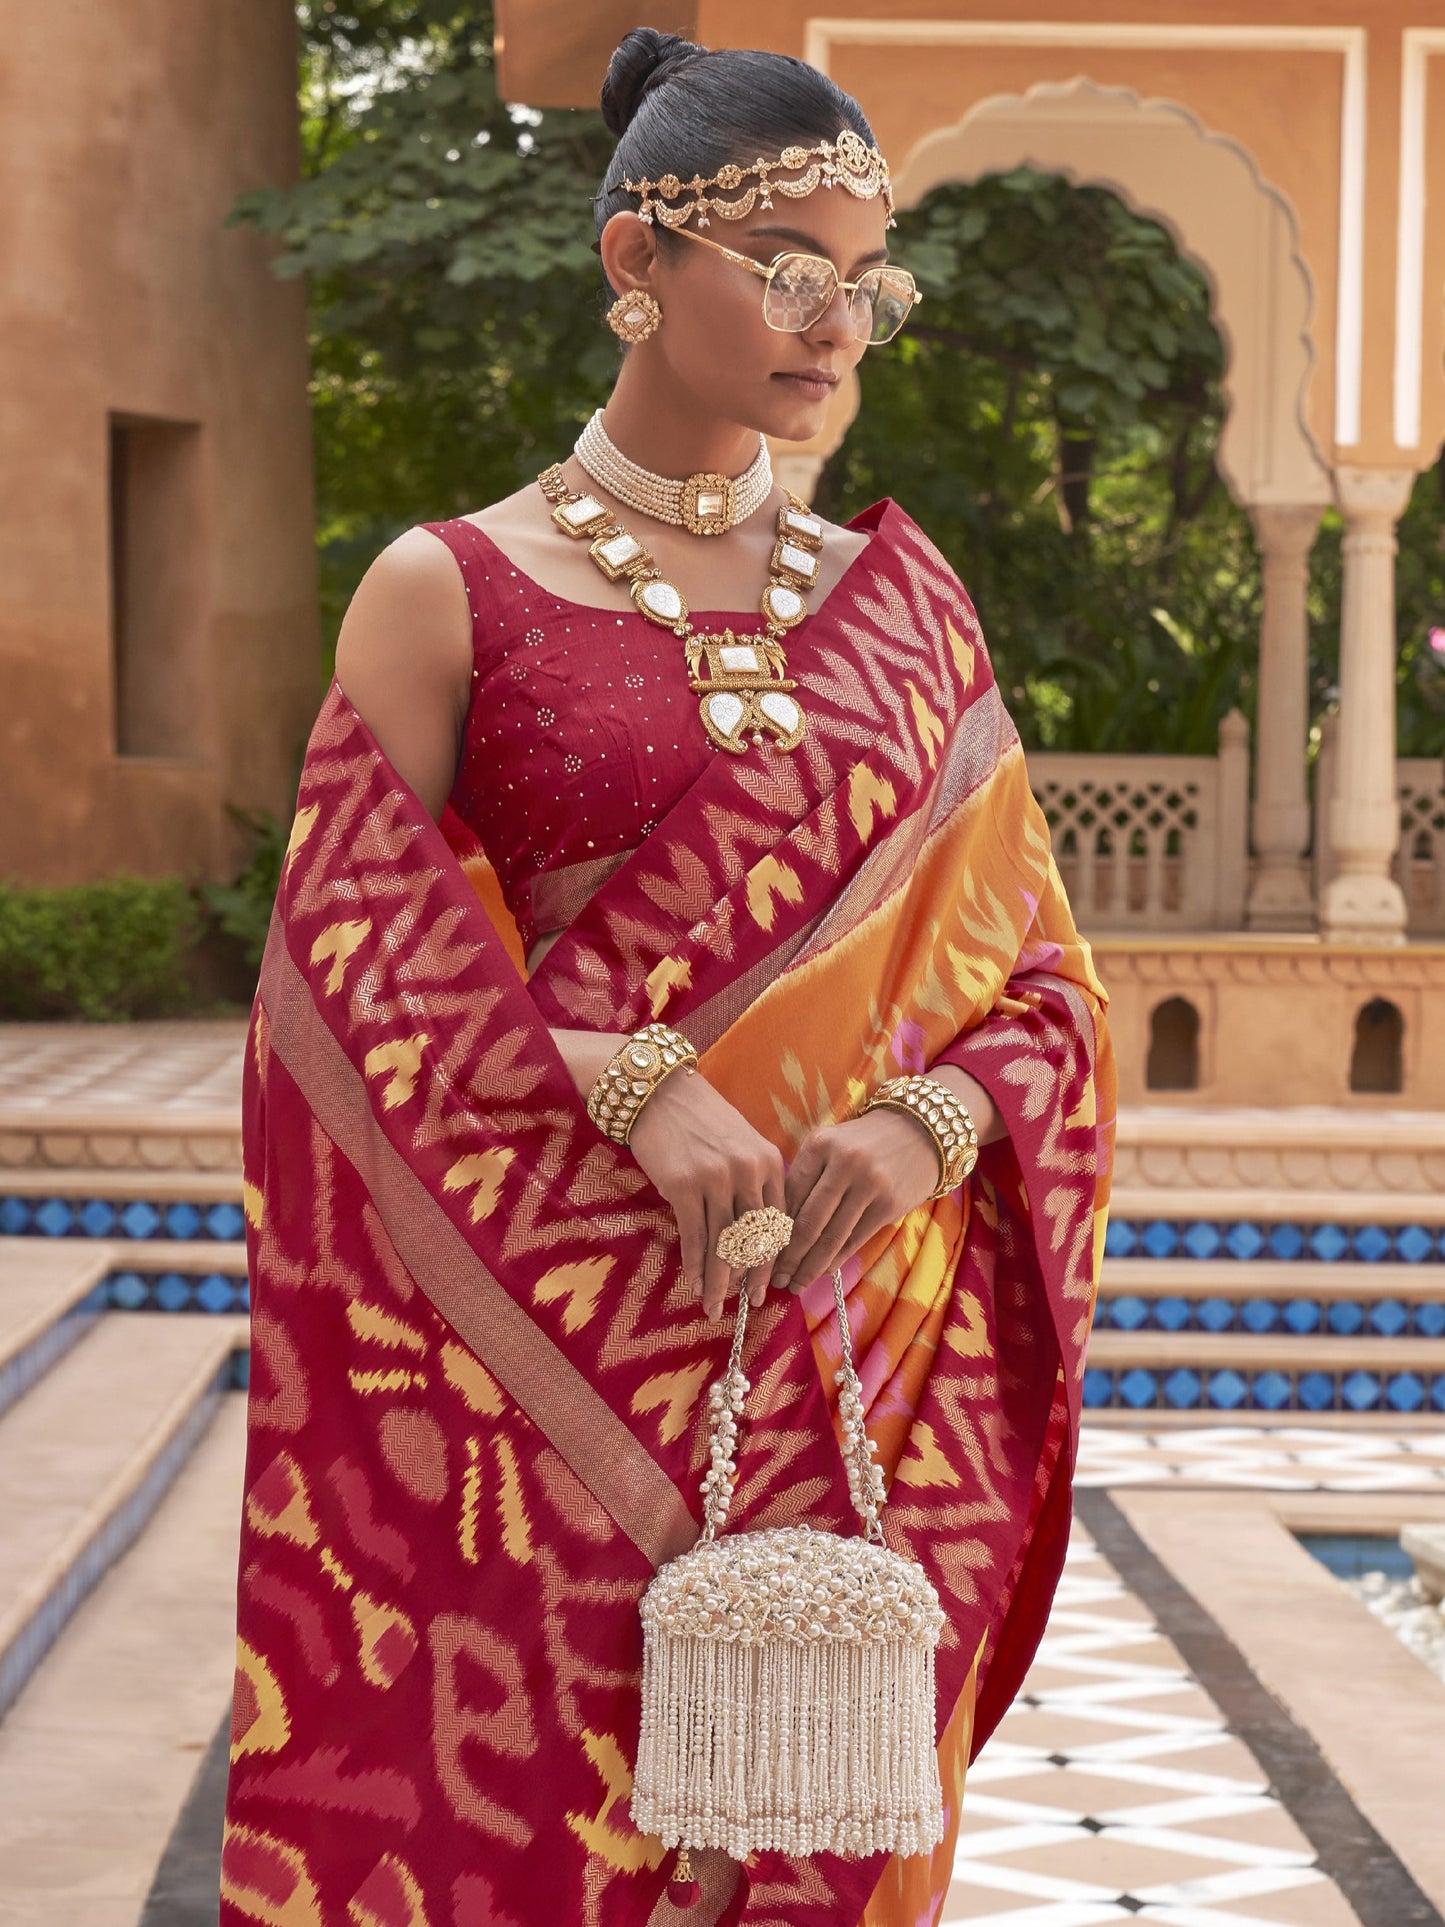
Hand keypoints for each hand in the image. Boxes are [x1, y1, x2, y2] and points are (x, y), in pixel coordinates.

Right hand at [627, 1068, 788, 1320]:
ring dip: (718, 1281)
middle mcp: (748, 1172)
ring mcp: (716, 1180)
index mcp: (770, 1161)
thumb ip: (755, 1181)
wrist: (658, 1092)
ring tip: (714, 1305)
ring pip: (723, 1244)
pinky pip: (694, 1238)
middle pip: (754, 1238)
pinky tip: (693, 1285)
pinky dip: (694, 1266)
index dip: (773, 1256)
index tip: (770, 1281)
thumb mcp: (741, 1144)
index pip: (779, 1221)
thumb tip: (756, 1233)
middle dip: (751, 1276)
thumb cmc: (701, 1120)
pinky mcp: (683, 1186)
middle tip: (750, 1303)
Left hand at [774, 1106, 941, 1295]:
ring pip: (831, 1238)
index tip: (762, 1250)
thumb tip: (776, 1227)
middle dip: (788, 1256)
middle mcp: (844, 1163)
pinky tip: (822, 1271)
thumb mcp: (829, 1146)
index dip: (772, 1228)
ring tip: (795, 1284)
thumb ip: (805, 1177)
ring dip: (810, 1267)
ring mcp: (869, 1185)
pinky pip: (855, 1240)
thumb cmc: (863, 1143)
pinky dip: (836, 1260)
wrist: (918, 1133)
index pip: (789, 1196)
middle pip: (807, 1222)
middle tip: (774, 1278)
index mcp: (820, 1145)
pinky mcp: (889, 1205)